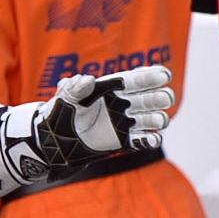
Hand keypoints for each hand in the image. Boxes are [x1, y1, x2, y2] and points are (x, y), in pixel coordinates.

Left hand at [23, 65, 174, 172]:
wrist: (52, 142)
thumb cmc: (57, 114)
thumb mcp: (63, 99)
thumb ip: (74, 88)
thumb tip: (89, 79)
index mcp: (110, 89)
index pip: (135, 80)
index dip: (151, 76)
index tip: (164, 75)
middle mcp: (121, 104)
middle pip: (150, 98)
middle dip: (161, 97)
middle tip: (165, 99)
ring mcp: (124, 123)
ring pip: (151, 119)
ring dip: (158, 119)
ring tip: (159, 121)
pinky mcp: (123, 141)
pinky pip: (142, 140)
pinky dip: (151, 140)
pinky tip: (153, 139)